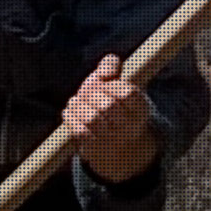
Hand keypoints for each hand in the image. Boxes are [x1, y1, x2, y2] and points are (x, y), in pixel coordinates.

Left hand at [64, 56, 157, 181]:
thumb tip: (110, 62)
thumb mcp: (116, 86)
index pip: (127, 93)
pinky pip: (80, 131)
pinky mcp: (96, 149)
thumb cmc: (113, 106)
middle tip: (86, 92)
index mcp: (141, 108)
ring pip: (92, 119)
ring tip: (76, 101)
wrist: (115, 145)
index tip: (104, 83)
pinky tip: (69, 112)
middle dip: (92, 95)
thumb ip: (112, 68)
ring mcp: (114, 141)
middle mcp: (131, 127)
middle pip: (108, 106)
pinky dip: (71, 117)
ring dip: (79, 105)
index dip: (111, 85)